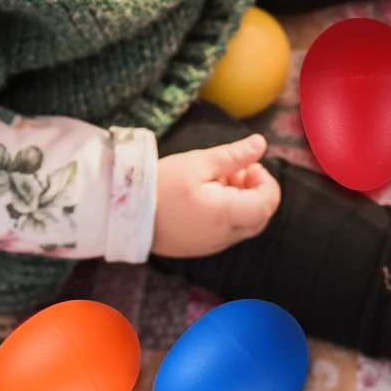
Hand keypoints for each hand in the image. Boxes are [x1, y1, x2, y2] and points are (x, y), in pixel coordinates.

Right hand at [151, 134, 281, 257]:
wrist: (124, 214)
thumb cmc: (160, 185)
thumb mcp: (198, 162)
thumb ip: (234, 155)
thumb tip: (261, 144)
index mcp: (226, 215)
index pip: (267, 204)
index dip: (267, 183)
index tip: (251, 167)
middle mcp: (224, 236)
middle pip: (260, 216)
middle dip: (256, 191)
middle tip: (236, 171)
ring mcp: (212, 245)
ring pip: (244, 224)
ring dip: (241, 201)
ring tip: (217, 179)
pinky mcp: (201, 247)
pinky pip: (226, 231)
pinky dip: (227, 213)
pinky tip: (207, 195)